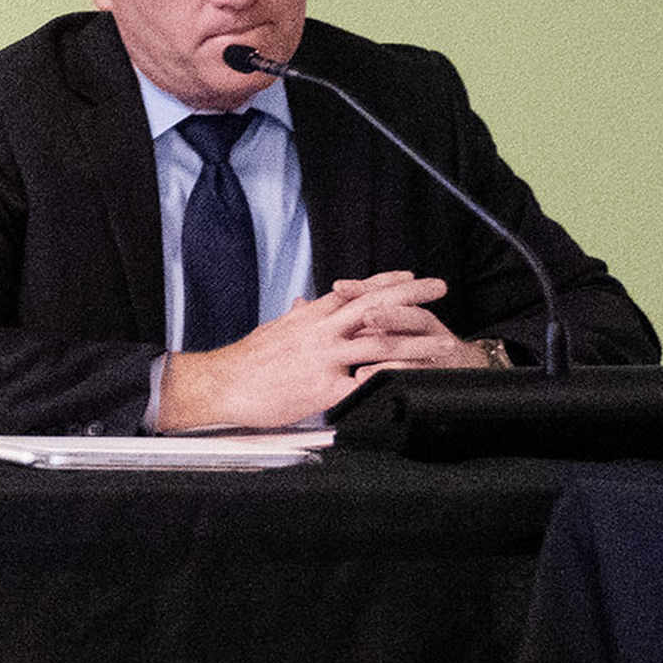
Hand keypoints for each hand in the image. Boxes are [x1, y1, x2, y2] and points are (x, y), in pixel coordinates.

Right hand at [152, 273, 456, 431]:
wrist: (219, 384)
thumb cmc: (243, 362)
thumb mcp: (273, 330)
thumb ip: (295, 317)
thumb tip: (302, 304)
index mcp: (308, 318)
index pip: (353, 291)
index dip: (384, 281)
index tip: (409, 274)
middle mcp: (319, 332)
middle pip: (374, 306)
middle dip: (411, 295)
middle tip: (438, 287)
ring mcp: (323, 358)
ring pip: (378, 341)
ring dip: (415, 340)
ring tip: (442, 341)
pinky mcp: (323, 388)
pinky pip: (365, 382)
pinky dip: (392, 378)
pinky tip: (414, 378)